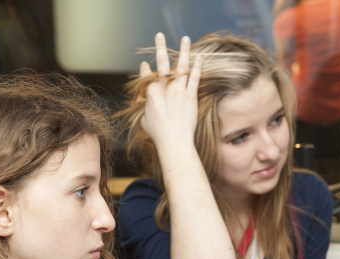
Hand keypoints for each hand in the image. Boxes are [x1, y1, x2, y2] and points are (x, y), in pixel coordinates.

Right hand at [139, 33, 201, 153]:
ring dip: (183, 51)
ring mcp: (178, 90)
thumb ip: (141, 107)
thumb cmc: (157, 133)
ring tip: (185, 38)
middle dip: (160, 47)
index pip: (146, 75)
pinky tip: (199, 56)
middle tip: (159, 35)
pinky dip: (197, 66)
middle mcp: (164, 88)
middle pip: (162, 63)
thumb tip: (140, 103)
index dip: (145, 69)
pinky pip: (195, 77)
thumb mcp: (143, 119)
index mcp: (150, 92)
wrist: (174, 141)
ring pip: (181, 66)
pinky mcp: (191, 96)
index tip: (145, 64)